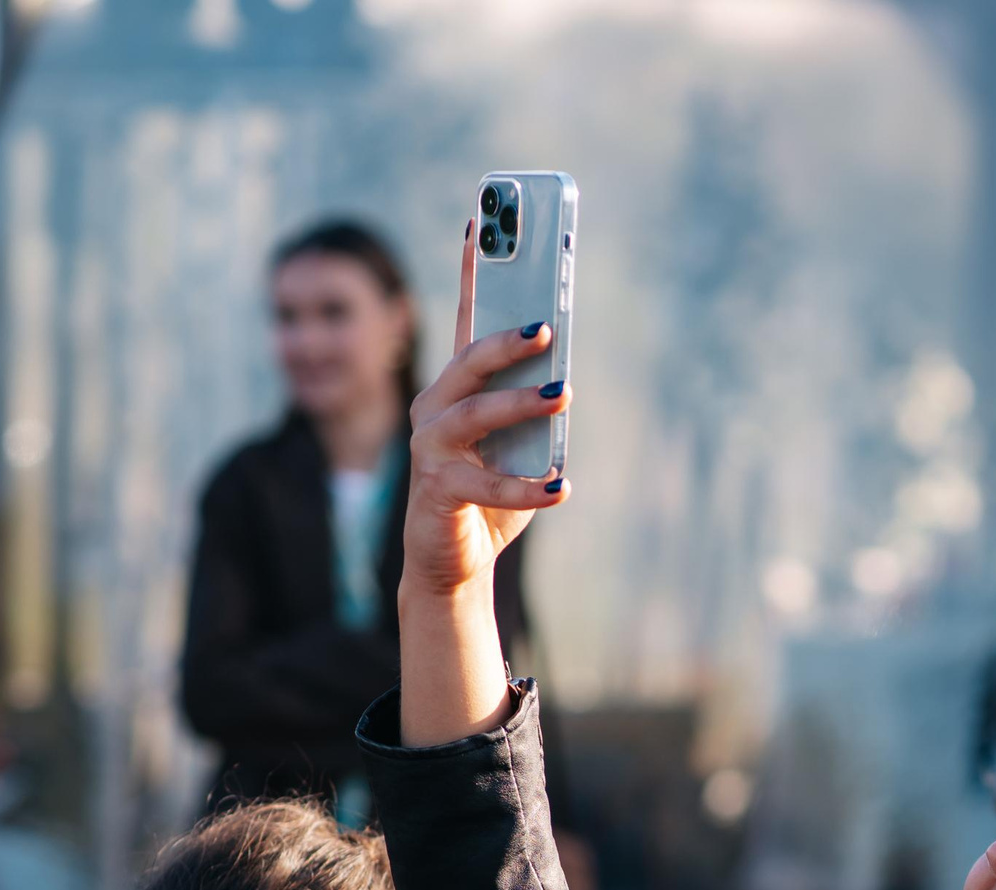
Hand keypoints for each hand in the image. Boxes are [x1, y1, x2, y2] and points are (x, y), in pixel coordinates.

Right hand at [401, 216, 572, 608]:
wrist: (454, 561)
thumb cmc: (490, 497)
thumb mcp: (520, 447)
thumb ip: (535, 415)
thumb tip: (564, 381)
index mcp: (457, 389)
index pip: (463, 319)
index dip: (470, 271)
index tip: (481, 221)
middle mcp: (435, 409)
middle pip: (468, 361)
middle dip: (505, 339)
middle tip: (547, 328)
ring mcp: (430, 448)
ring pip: (473, 413)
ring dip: (519, 402)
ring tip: (563, 393)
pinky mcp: (436, 490)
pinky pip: (485, 483)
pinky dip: (526, 487)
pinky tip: (561, 486)